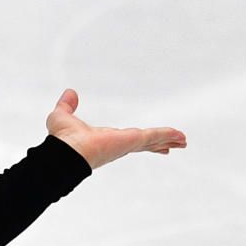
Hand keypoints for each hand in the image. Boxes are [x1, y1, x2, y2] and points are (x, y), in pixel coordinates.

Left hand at [45, 88, 186, 169]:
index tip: (146, 141)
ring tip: (183, 141)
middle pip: (144, 144)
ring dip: (168, 139)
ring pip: (152, 141)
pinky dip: (167, 134)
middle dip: (159, 144)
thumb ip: (67, 105)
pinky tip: (180, 136)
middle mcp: (118, 145)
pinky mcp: (132, 141)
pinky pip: (154, 136)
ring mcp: (127, 144)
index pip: (126, 140)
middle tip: (173, 145)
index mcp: (105, 140)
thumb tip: (69, 93)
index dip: (137, 141)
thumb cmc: (61, 140)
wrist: (66, 152)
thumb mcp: (62, 115)